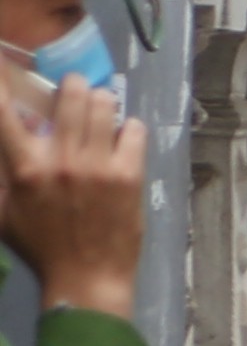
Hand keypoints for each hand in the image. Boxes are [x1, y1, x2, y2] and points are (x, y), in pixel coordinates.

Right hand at [0, 72, 146, 319]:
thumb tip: (6, 145)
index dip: (3, 84)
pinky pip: (133, 130)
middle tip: (73, 91)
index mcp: (26, 167)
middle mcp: (62, 159)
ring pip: (104, 105)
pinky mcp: (130, 175)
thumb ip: (0, 174)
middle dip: (71, 86)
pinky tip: (122, 136)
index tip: (5, 67)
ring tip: (99, 109)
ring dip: (101, 102)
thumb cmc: (41, 247)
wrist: (87, 279)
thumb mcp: (4, 211)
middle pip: (69, 94)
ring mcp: (99, 165)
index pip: (5, 111)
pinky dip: (128, 127)